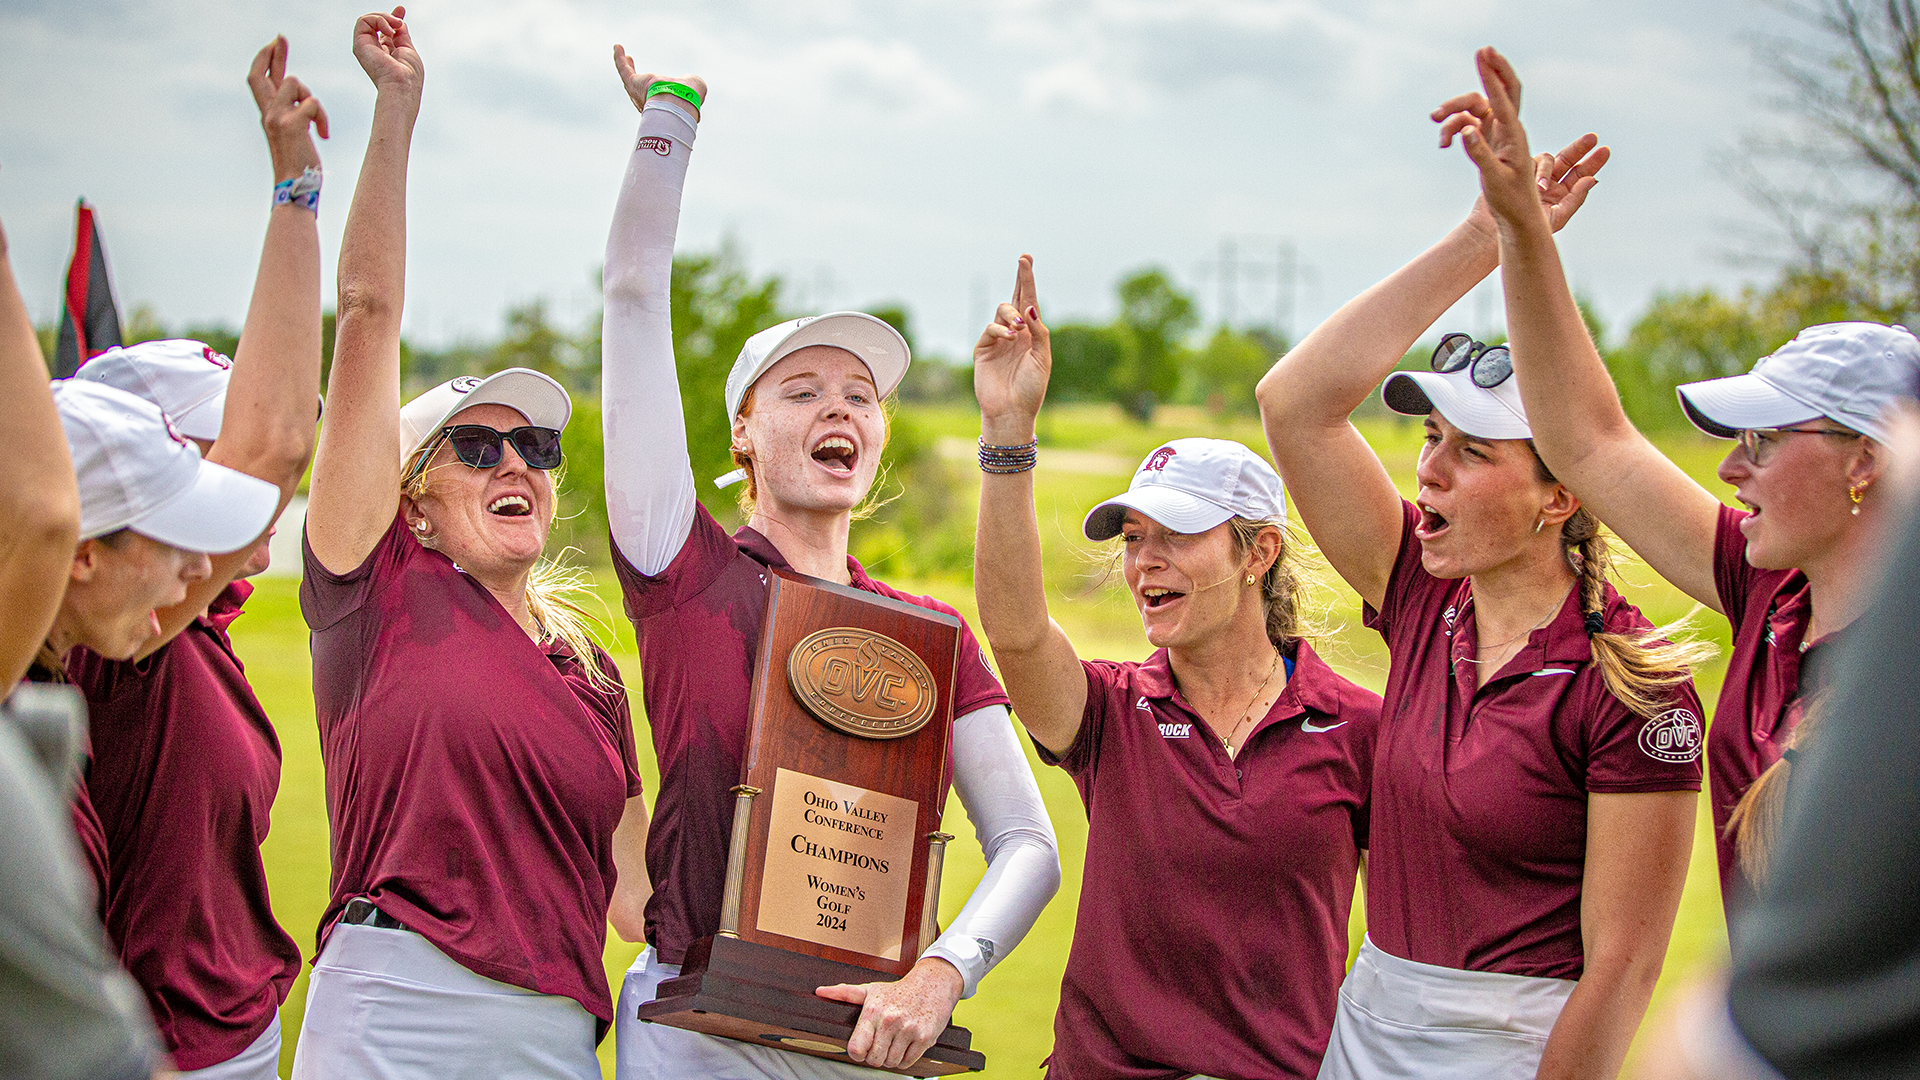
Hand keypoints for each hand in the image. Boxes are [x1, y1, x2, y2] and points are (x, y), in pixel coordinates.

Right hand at [247, 36, 326, 179]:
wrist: (297, 187)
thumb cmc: (299, 164)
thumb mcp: (292, 133)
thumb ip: (292, 113)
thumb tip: (301, 98)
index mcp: (267, 115)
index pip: (258, 80)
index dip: (264, 59)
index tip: (274, 44)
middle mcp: (267, 114)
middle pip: (259, 74)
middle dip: (271, 52)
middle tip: (281, 38)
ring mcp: (277, 119)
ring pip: (293, 82)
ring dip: (311, 97)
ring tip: (318, 124)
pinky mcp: (291, 126)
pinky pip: (312, 102)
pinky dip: (322, 117)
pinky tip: (323, 134)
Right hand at [353, 7, 423, 101]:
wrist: (401, 85)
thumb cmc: (409, 74)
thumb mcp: (407, 49)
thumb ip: (401, 35)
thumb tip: (399, 21)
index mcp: (386, 53)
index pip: (385, 31)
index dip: (391, 18)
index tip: (400, 10)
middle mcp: (374, 50)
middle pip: (376, 23)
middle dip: (388, 16)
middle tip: (399, 23)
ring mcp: (366, 47)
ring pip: (369, 19)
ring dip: (384, 18)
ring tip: (396, 26)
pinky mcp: (359, 44)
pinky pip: (363, 20)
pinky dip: (378, 20)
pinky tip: (389, 31)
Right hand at [613, 46, 703, 120]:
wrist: (678, 104)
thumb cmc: (688, 98)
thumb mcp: (694, 86)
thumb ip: (691, 82)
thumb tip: (689, 80)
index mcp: (663, 104)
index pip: (656, 96)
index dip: (655, 87)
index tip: (657, 79)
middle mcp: (648, 102)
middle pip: (638, 89)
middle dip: (634, 77)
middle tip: (630, 62)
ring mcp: (638, 94)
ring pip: (628, 78)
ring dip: (624, 65)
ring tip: (622, 53)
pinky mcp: (633, 84)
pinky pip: (623, 70)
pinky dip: (619, 58)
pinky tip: (617, 46)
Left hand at [815, 957, 963, 1069]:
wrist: (932, 984)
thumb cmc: (898, 991)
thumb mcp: (871, 989)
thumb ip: (844, 993)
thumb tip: (820, 991)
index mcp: (873, 1011)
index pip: (856, 1048)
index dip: (857, 1053)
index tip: (862, 1048)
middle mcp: (890, 1021)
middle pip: (874, 1060)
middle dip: (876, 1056)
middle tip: (881, 1045)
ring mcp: (908, 1030)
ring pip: (891, 1063)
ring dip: (891, 1058)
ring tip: (894, 1042)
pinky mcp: (924, 1038)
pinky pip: (907, 1063)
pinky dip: (905, 1059)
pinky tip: (906, 1044)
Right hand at [973, 254, 1050, 438]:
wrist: (1013, 411)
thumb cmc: (1032, 388)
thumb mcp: (1043, 357)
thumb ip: (1039, 331)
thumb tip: (1030, 307)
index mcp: (1031, 334)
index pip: (1029, 301)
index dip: (1027, 280)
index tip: (1026, 258)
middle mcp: (1014, 333)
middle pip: (1015, 298)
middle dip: (1020, 278)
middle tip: (1024, 260)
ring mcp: (997, 340)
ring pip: (1002, 311)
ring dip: (1012, 314)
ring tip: (1019, 329)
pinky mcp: (983, 350)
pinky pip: (990, 329)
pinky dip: (1000, 329)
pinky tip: (1010, 337)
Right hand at [1434, 47, 1607, 236]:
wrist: (1517, 214)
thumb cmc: (1511, 200)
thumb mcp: (1495, 180)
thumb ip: (1480, 153)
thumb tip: (1467, 129)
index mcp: (1515, 136)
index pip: (1504, 99)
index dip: (1492, 76)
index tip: (1483, 54)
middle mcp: (1509, 128)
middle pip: (1498, 91)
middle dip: (1489, 72)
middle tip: (1480, 52)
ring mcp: (1498, 132)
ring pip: (1475, 108)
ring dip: (1454, 112)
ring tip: (1435, 122)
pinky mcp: (1488, 139)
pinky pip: (1467, 123)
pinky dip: (1453, 129)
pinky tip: (1443, 144)